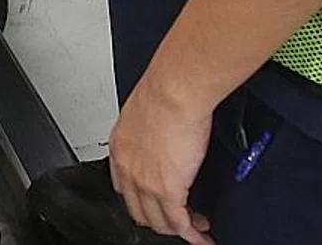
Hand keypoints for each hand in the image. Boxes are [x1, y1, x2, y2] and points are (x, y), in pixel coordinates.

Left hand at [109, 72, 215, 244]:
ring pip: (158, 221)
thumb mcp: (146, 113)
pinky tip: (201, 235)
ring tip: (196, 226)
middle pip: (139, 210)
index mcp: (120, 148)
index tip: (155, 202)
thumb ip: (151, 131)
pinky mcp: (168, 190)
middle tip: (178, 219)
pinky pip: (179, 223)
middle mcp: (128, 168)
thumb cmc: (164, 92)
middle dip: (159, 219)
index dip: (141, 199)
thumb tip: (164, 135)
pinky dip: (191, 234)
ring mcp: (145, 182)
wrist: (174, 91)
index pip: (124, 187)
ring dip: (177, 228)